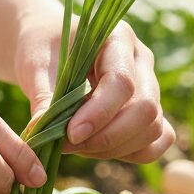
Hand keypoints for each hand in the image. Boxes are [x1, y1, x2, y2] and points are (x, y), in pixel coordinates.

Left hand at [15, 13, 174, 162]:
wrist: (49, 51)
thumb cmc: (42, 52)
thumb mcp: (35, 67)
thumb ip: (43, 98)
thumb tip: (43, 131)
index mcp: (117, 39)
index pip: (121, 82)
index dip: (99, 114)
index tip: (71, 134)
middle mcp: (141, 61)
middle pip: (145, 109)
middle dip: (107, 137)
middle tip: (69, 145)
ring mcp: (150, 86)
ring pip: (153, 129)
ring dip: (114, 148)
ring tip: (77, 146)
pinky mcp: (149, 111)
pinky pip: (158, 140)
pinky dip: (131, 153)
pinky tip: (99, 151)